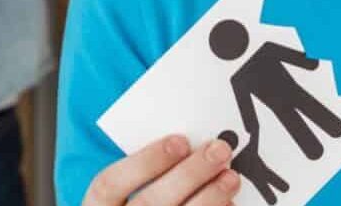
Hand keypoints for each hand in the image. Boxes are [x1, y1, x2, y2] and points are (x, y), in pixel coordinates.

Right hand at [82, 135, 239, 205]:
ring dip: (209, 199)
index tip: (180, 140)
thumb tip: (189, 146)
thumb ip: (146, 172)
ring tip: (230, 177)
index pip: (110, 184)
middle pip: (150, 203)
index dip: (146, 161)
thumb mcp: (125, 193)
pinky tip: (229, 204)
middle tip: (218, 150)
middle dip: (188, 174)